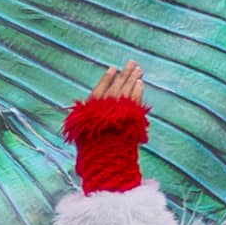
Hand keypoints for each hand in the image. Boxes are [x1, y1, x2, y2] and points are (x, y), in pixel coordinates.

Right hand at [61, 63, 151, 194]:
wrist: (106, 161)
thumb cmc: (92, 151)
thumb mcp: (83, 135)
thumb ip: (87, 121)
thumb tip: (87, 114)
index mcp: (92, 110)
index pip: (100, 89)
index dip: (107, 78)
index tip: (113, 68)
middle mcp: (105, 108)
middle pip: (117, 86)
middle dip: (125, 74)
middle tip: (132, 63)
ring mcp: (119, 112)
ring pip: (128, 91)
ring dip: (134, 79)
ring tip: (139, 69)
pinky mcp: (131, 118)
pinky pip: (136, 101)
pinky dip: (139, 92)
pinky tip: (141, 83)